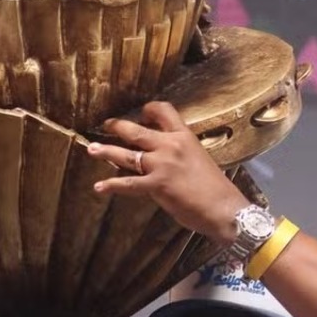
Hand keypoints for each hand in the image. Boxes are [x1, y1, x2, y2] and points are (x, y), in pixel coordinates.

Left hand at [87, 101, 247, 243]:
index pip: (164, 111)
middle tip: (107, 125)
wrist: (224, 207)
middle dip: (118, 126)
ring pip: (126, 154)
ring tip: (92, 149)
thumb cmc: (216, 188)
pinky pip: (128, 183)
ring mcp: (162, 164)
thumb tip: (163, 155)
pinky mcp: (157, 184)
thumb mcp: (199, 159)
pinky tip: (99, 187)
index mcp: (185, 137)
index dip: (148, 109)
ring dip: (106, 151)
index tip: (141, 114)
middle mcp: (171, 145)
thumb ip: (179, 154)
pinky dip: (111, 185)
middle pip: (137, 130)